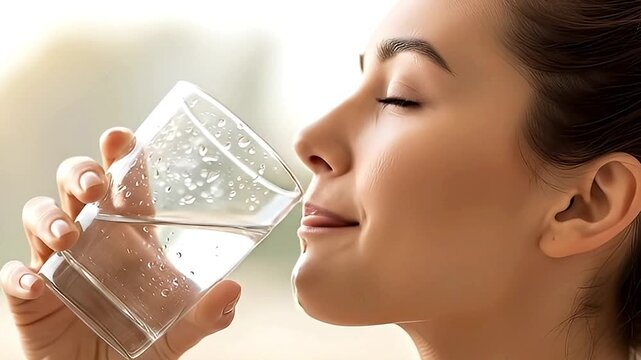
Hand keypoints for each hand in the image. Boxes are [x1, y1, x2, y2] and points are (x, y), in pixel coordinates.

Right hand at [1, 127, 240, 359]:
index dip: (120, 156)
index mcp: (129, 237)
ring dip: (49, 218)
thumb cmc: (141, 343)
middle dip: (80, 174)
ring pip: (39, 217)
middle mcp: (91, 240)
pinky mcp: (31, 296)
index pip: (124, 185)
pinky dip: (20, 276)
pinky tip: (35, 283)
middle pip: (76, 187)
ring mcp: (58, 264)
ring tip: (69, 236)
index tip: (121, 137)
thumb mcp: (179, 331)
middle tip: (95, 186)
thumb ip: (206, 315)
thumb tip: (233, 291)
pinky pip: (13, 276)